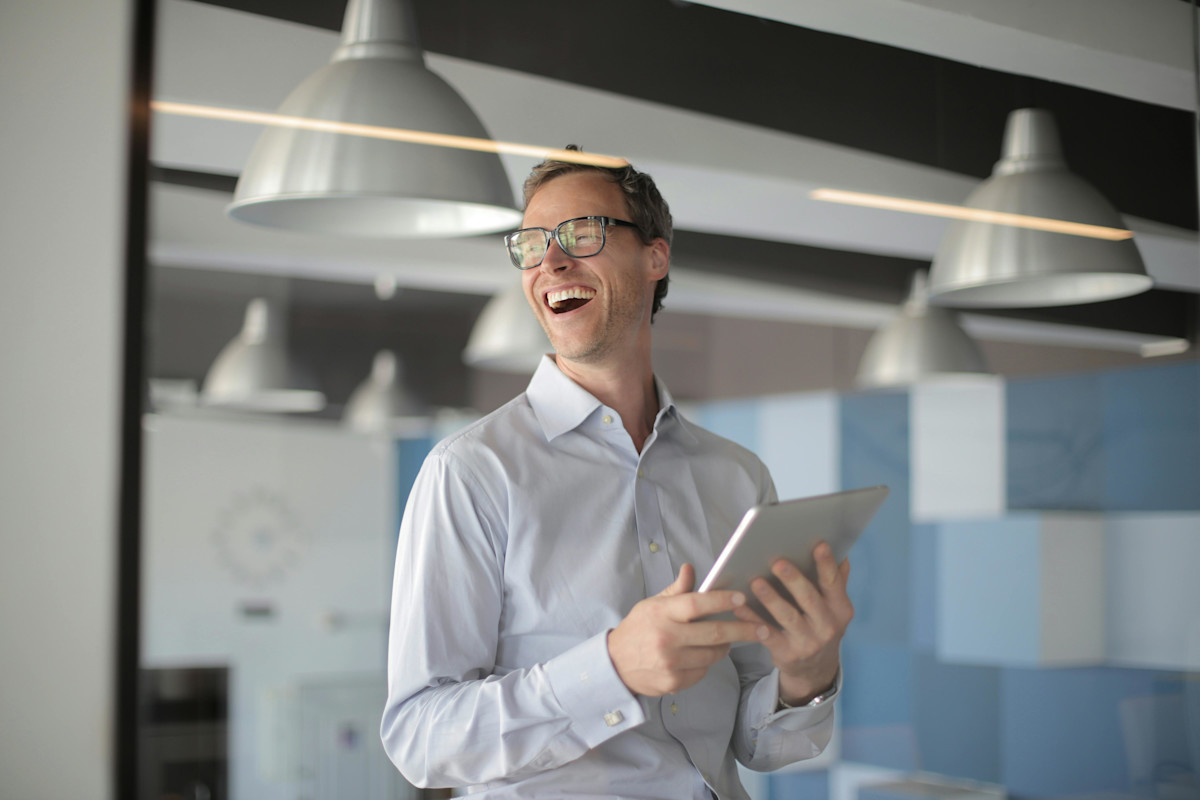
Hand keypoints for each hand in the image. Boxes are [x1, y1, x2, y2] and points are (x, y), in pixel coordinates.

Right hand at [607, 563, 762, 696]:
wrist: (614, 664)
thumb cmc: (638, 629)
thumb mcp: (652, 604)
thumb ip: (676, 590)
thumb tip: (691, 568)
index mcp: (662, 613)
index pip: (697, 604)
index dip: (722, 601)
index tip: (742, 599)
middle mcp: (666, 638)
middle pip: (714, 633)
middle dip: (744, 630)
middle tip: (763, 628)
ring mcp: (670, 663)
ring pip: (713, 655)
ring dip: (725, 647)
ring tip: (725, 640)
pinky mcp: (673, 682)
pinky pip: (703, 671)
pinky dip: (707, 663)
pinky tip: (700, 656)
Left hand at [734, 542, 852, 704]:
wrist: (815, 669)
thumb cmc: (820, 627)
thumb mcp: (834, 609)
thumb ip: (837, 582)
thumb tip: (842, 555)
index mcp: (840, 609)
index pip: (834, 583)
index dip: (827, 564)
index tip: (819, 544)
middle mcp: (827, 626)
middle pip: (809, 598)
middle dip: (793, 579)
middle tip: (777, 562)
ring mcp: (808, 642)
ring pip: (788, 616)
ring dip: (771, 598)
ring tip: (755, 582)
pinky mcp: (788, 653)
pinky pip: (767, 634)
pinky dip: (752, 620)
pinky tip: (740, 608)